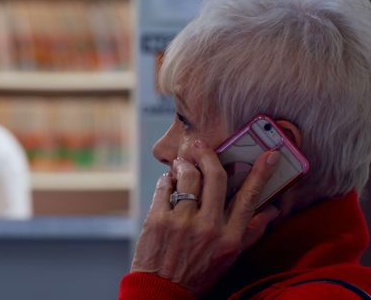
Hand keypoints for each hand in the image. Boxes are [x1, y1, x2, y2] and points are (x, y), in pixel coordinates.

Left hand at [130, 140, 280, 295]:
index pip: (250, 198)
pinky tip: (168, 181)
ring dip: (185, 164)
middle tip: (202, 145)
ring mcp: (182, 223)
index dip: (262, 173)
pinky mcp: (158, 220)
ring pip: (188, 177)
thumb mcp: (229, 257)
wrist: (161, 290)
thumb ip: (250, 232)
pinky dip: (167, 179)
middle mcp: (208, 228)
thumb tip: (272, 210)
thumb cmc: (197, 272)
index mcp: (230, 238)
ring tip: (182, 164)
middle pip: (216, 178)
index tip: (270, 154)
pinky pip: (164, 186)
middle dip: (209, 155)